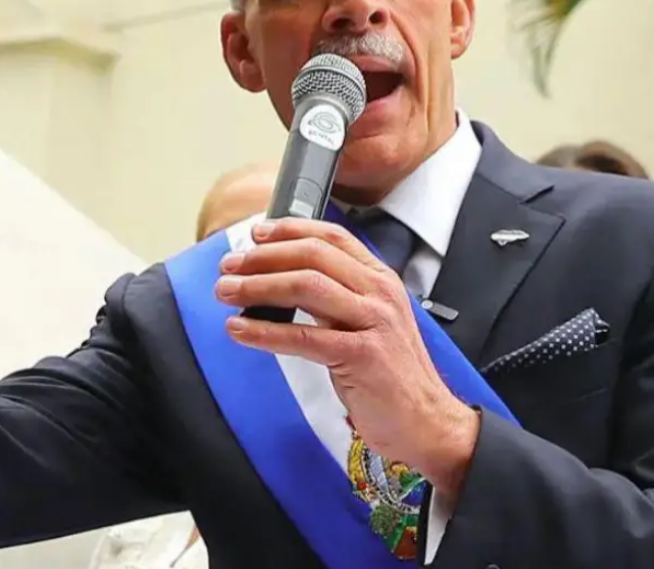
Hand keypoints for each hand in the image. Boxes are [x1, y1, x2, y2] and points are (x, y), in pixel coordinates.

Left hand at [213, 217, 478, 494]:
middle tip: (229, 265)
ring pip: (305, 287)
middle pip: (313, 256)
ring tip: (226, 292)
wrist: (427, 422)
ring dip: (257, 286)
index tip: (255, 235)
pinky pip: (302, 337)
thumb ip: (335, 298)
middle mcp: (379, 294)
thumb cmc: (390, 375)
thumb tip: (280, 280)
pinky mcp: (362, 356)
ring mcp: (373, 323)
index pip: (332, 237)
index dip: (289, 230)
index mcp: (380, 280)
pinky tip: (238, 330)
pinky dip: (264, 331)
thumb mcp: (369, 322)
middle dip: (263, 258)